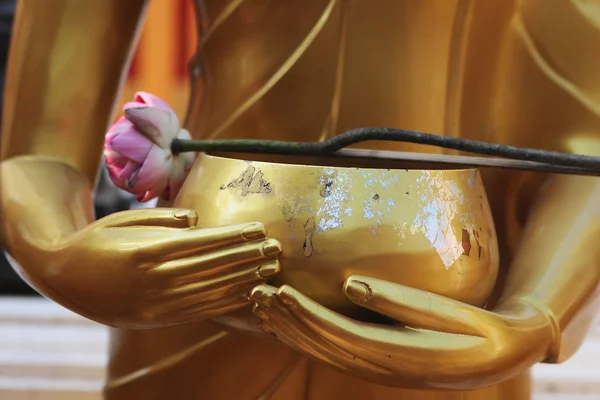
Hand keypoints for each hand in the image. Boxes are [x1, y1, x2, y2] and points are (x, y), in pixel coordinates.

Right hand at [37, 208, 280, 328]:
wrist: (66, 279)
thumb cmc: (97, 241)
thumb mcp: (123, 220)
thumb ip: (161, 218)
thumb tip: (197, 220)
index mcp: (145, 252)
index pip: (201, 244)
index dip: (233, 236)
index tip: (258, 228)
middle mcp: (153, 281)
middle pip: (212, 267)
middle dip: (247, 256)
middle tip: (276, 247)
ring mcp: (157, 304)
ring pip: (210, 290)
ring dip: (244, 279)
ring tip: (269, 268)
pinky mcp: (159, 319)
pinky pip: (200, 309)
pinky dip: (227, 300)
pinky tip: (247, 291)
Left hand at [250, 277, 554, 389]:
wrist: (498, 356)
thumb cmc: (476, 330)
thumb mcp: (447, 314)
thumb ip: (397, 301)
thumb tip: (349, 285)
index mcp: (397, 355)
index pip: (338, 334)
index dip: (305, 315)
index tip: (277, 292)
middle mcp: (380, 366)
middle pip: (321, 343)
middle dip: (286, 319)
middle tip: (255, 291)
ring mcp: (376, 367)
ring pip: (322, 350)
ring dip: (290, 328)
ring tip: (261, 302)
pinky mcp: (377, 360)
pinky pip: (334, 350)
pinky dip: (306, 335)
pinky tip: (289, 319)